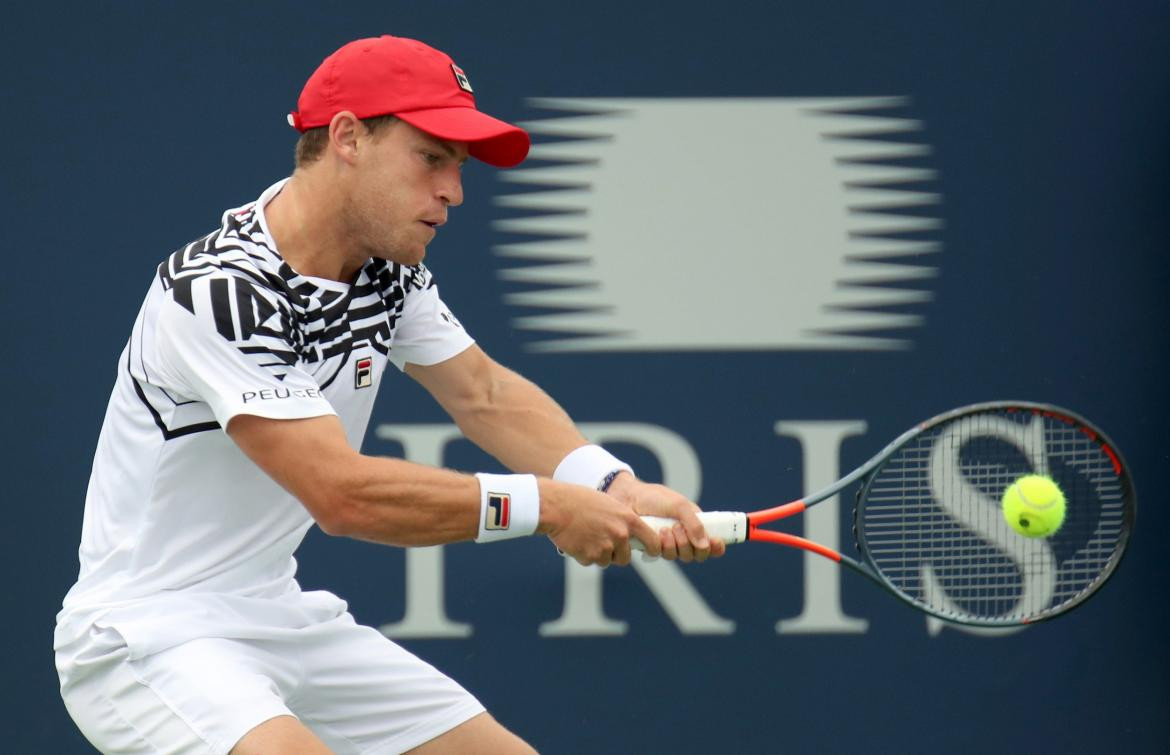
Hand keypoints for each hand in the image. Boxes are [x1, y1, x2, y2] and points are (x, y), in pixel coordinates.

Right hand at [537, 479, 662, 566]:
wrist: (557, 507)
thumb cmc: (580, 501)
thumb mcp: (608, 504)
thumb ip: (621, 520)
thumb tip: (628, 535)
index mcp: (628, 520)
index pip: (652, 541)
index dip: (653, 548)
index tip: (651, 552)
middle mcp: (620, 535)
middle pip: (625, 557)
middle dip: (615, 554)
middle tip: (602, 543)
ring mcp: (605, 548)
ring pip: (606, 560)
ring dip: (598, 554)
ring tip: (586, 536)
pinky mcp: (590, 557)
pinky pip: (590, 561)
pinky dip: (584, 555)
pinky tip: (577, 540)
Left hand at [604, 473, 725, 562]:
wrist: (628, 498)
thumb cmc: (655, 497)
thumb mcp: (679, 505)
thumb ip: (694, 524)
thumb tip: (705, 546)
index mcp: (695, 523)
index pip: (711, 542)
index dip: (716, 547)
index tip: (715, 542)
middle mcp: (685, 536)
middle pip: (698, 554)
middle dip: (690, 544)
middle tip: (678, 527)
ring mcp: (670, 543)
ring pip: (682, 557)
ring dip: (676, 544)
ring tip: (665, 528)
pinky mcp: (655, 548)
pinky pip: (664, 555)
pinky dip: (663, 545)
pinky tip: (657, 532)